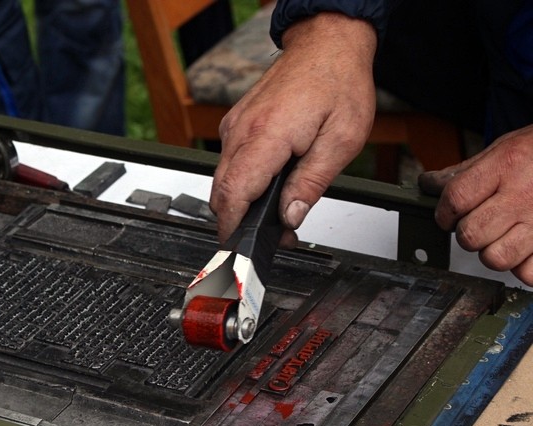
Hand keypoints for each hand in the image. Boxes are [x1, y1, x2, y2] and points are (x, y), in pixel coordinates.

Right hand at [211, 13, 377, 242]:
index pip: (234, 192)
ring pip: (222, 178)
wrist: (326, 44)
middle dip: (236, 219)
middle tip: (268, 236)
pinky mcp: (235, 123)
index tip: (237, 245)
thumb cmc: (338, 84)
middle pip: (220, 190)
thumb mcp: (341, 141)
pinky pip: (229, 161)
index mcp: (267, 135)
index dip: (231, 225)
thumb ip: (312, 183)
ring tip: (273, 212)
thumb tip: (289, 216)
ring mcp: (235, 125)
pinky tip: (266, 184)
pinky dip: (241, 180)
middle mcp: (242, 129)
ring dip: (240, 201)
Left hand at [419, 125, 532, 284]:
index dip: (444, 212)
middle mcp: (524, 195)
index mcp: (506, 166)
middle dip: (467, 233)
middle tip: (479, 224)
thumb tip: (427, 185)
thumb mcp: (504, 149)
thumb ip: (464, 171)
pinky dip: (523, 267)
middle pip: (470, 235)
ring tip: (503, 237)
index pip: (454, 199)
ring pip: (495, 259)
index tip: (448, 215)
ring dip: (493, 252)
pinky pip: (527, 274)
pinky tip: (525, 249)